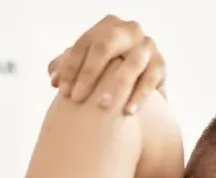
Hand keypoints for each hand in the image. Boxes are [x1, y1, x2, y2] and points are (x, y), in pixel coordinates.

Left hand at [47, 14, 165, 113]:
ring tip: (102, 105)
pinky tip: (128, 112)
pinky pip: (150, 79)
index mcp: (106, 27)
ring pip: (132, 63)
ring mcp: (147, 46)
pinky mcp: (161, 64)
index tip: (63, 92)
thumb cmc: (106, 73)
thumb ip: (67, 68)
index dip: (71, 68)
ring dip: (116, 85)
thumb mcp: (87, 66)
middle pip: (106, 46)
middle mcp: (128, 31)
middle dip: (90, 72)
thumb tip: (54, 79)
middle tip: (77, 99)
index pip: (84, 44)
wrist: (140, 82)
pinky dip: (139, 96)